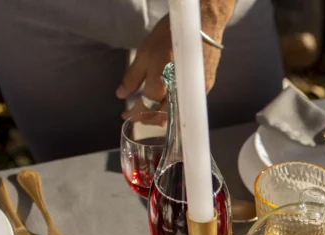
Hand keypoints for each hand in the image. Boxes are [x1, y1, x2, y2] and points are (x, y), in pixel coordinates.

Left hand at [116, 2, 232, 119]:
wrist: (202, 26)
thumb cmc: (169, 36)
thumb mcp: (145, 53)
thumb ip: (132, 77)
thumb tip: (120, 94)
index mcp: (159, 84)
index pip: (144, 108)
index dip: (134, 114)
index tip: (124, 114)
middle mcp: (176, 94)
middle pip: (161, 116)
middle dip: (148, 119)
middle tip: (139, 117)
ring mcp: (192, 93)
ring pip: (176, 114)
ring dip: (163, 117)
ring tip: (153, 114)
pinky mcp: (204, 89)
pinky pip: (187, 105)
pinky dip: (176, 108)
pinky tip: (170, 104)